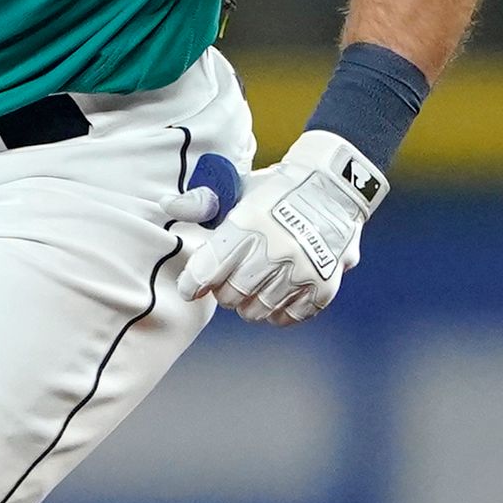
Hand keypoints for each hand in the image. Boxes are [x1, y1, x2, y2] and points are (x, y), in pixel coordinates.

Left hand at [178, 129, 386, 324]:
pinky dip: (279, 313)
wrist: (336, 186)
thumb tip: (167, 204)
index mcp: (249, 224)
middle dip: (225, 291)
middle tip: (231, 280)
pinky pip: (290, 317)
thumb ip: (203, 202)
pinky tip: (277, 297)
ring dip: (250, 304)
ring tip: (255, 288)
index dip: (193, 284)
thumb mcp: (240, 189)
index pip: (206, 271)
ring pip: (257, 311)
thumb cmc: (278, 189)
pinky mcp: (323, 286)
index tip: (192, 287)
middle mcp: (275, 250)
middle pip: (230, 296)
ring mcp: (301, 270)